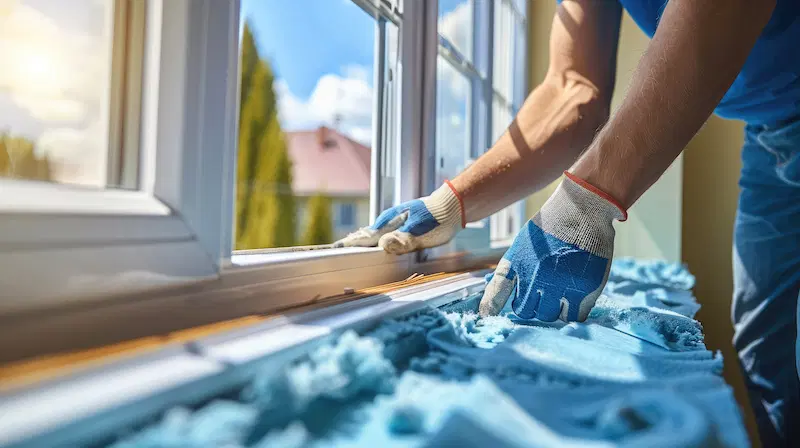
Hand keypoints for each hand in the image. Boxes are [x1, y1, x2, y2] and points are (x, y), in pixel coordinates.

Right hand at [333, 181, 464, 254]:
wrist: (452, 206)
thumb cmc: (437, 220)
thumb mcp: (420, 233)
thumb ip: (402, 240)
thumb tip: (382, 244)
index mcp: (389, 224)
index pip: (364, 237)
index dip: (349, 244)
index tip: (334, 248)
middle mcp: (389, 222)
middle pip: (365, 234)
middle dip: (351, 242)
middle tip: (335, 248)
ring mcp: (396, 222)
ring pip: (374, 233)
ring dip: (362, 240)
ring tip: (350, 246)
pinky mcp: (404, 224)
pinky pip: (384, 233)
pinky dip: (375, 238)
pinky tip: (376, 242)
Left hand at [478, 172, 626, 321]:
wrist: (583, 210)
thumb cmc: (551, 227)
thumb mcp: (523, 243)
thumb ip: (511, 271)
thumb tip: (492, 302)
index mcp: (518, 262)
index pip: (497, 291)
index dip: (490, 306)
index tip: (487, 315)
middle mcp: (536, 276)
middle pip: (527, 312)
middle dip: (532, 305)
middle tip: (542, 293)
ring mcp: (561, 284)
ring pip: (550, 316)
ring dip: (553, 308)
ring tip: (560, 289)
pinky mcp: (585, 289)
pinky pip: (574, 315)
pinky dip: (574, 310)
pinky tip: (575, 294)